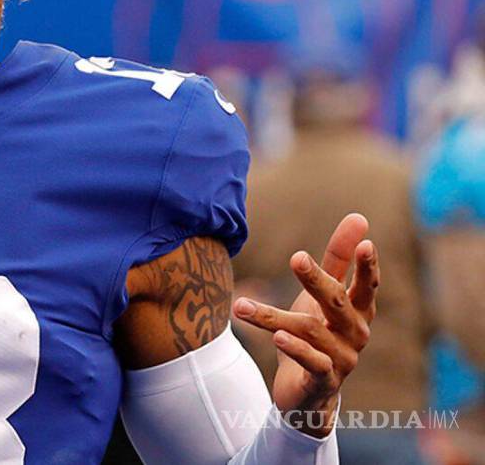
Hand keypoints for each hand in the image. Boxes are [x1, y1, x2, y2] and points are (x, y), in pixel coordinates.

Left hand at [233, 213, 377, 437]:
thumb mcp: (323, 295)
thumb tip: (359, 217)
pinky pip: (312, 362)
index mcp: (359, 311)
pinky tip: (277, 336)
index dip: (366, 267)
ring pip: (309, 330)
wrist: (308, 392)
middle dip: (316, 279)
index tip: (365, 243)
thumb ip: (338, 259)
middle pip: (336, 303)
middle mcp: (356, 334)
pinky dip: (295, 348)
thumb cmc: (317, 333)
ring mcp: (342, 359)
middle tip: (296, 257)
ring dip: (272, 317)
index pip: (366, 286)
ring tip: (242, 306)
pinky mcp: (324, 380)